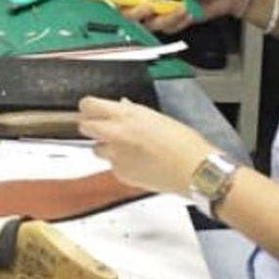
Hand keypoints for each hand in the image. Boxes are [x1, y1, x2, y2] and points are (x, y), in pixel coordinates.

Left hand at [76, 96, 209, 195]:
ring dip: (106, 148)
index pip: (88, 105)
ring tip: (128, 150)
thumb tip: (121, 106)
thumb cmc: (183, 143)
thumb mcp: (157, 118)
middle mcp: (116, 133)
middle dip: (92, 127)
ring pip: (96, 149)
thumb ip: (133, 112)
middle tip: (104, 129)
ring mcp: (116, 155)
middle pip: (84, 126)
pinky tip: (140, 164)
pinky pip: (112, 166)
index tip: (91, 110)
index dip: (89, 108)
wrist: (194, 170)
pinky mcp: (120, 173)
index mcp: (126, 115)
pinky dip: (121, 165)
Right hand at [121, 0, 256, 34]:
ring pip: (148, 23)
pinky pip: (166, 28)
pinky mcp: (172, 22)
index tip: (108, 2)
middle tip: (149, 7)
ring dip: (166, 17)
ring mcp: (161, 10)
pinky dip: (177, 22)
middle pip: (128, 11)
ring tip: (182, 7)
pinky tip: (188, 12)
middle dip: (137, 12)